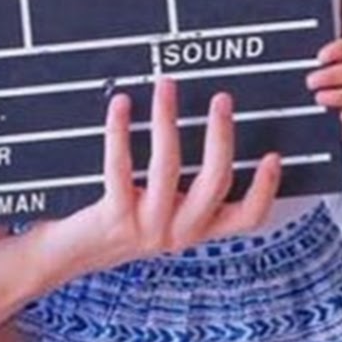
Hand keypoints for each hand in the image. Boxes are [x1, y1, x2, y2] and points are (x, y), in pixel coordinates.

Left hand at [32, 79, 280, 286]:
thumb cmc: (113, 223)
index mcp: (194, 230)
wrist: (67, 256)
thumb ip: (178, 190)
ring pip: (169, 166)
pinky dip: (120, 130)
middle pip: (216, 181)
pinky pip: (120, 166)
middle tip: (222, 98)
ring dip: (168, 119)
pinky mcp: (115, 217)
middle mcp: (177, 232)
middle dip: (221, 135)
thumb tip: (191, 128)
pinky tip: (121, 104)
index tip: (275, 155)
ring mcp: (147, 226)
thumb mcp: (156, 214)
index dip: (265, 190)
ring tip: (167, 85)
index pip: (246, 219)